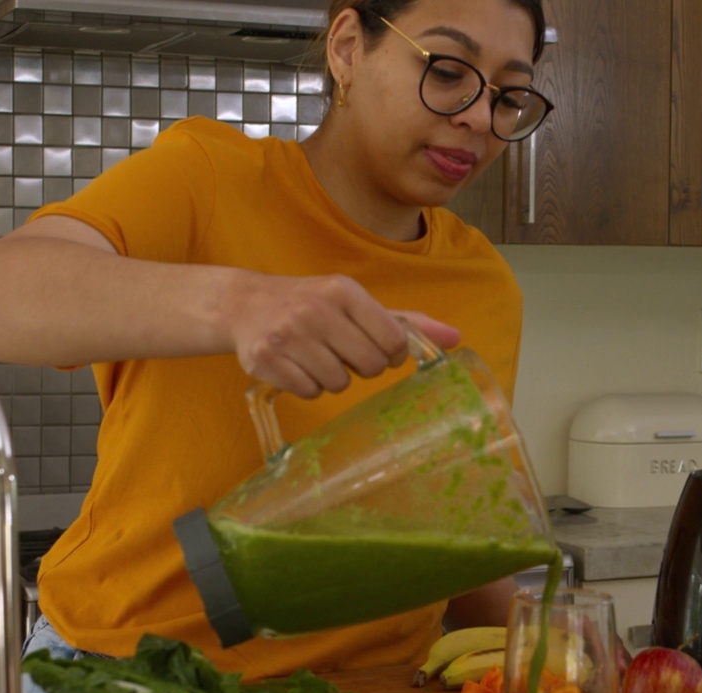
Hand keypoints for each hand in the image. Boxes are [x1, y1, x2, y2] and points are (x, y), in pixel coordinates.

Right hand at [225, 273, 458, 398]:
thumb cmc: (312, 305)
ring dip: (332, 377)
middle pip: (370, 366)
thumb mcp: (356, 303)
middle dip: (362, 366)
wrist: (245, 305)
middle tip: (342, 351)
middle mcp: (314, 310)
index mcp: (342, 290)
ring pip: (338, 383)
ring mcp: (287, 336)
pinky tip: (296, 364)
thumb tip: (456, 339)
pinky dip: (307, 385)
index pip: (392, 340)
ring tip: (315, 355)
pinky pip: (309, 393)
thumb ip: (406, 322)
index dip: (390, 352)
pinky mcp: (265, 360)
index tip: (376, 346)